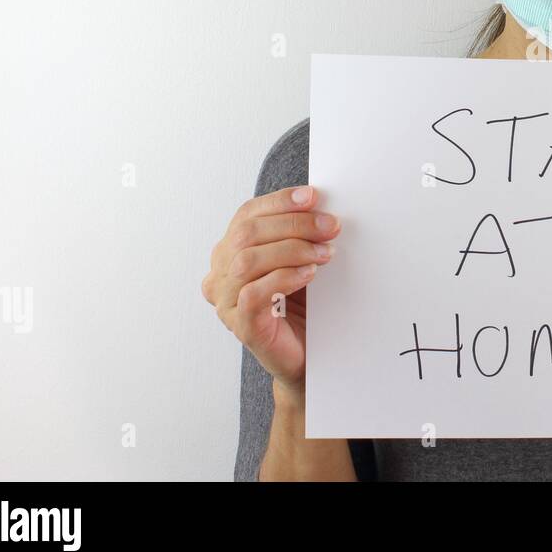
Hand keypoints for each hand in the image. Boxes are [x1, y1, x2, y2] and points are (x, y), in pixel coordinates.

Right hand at [201, 185, 340, 391]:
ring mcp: (226, 301)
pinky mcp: (240, 325)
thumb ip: (298, 233)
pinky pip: (253, 293)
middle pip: (247, 234)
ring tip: (325, 253)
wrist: (309, 355)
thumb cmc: (302, 306)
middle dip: (294, 224)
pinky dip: (284, 277)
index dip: (279, 202)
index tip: (312, 196)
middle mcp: (220, 274)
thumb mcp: (299, 260)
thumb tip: (319, 204)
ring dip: (292, 249)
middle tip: (330, 227)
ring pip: (247, 260)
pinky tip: (309, 274)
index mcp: (230, 251)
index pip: (247, 215)